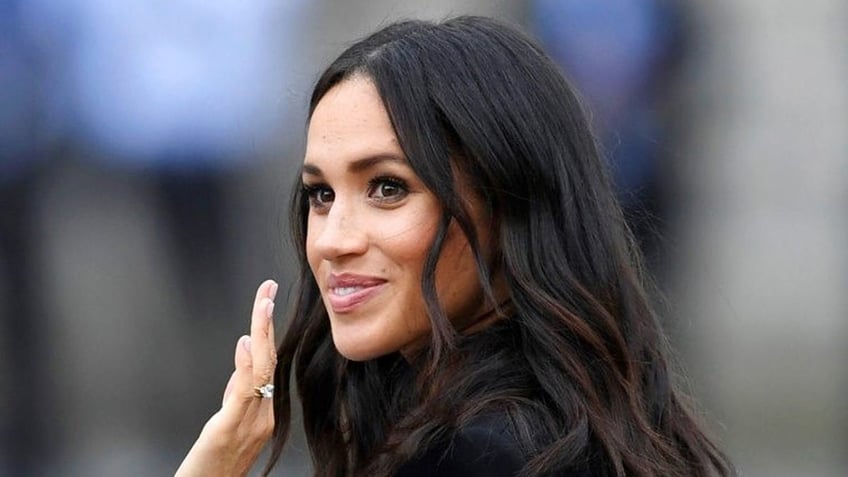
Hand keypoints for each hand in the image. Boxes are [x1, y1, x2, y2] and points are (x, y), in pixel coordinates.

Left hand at [176, 280, 278, 476]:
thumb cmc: (215, 463)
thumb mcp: (228, 418)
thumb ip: (238, 386)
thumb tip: (244, 347)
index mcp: (264, 411)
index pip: (269, 361)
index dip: (269, 328)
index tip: (266, 298)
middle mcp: (264, 414)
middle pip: (270, 360)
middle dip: (267, 321)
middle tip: (266, 289)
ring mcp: (251, 422)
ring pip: (261, 371)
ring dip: (262, 333)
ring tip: (262, 303)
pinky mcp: (231, 429)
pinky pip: (243, 393)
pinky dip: (247, 366)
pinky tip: (247, 343)